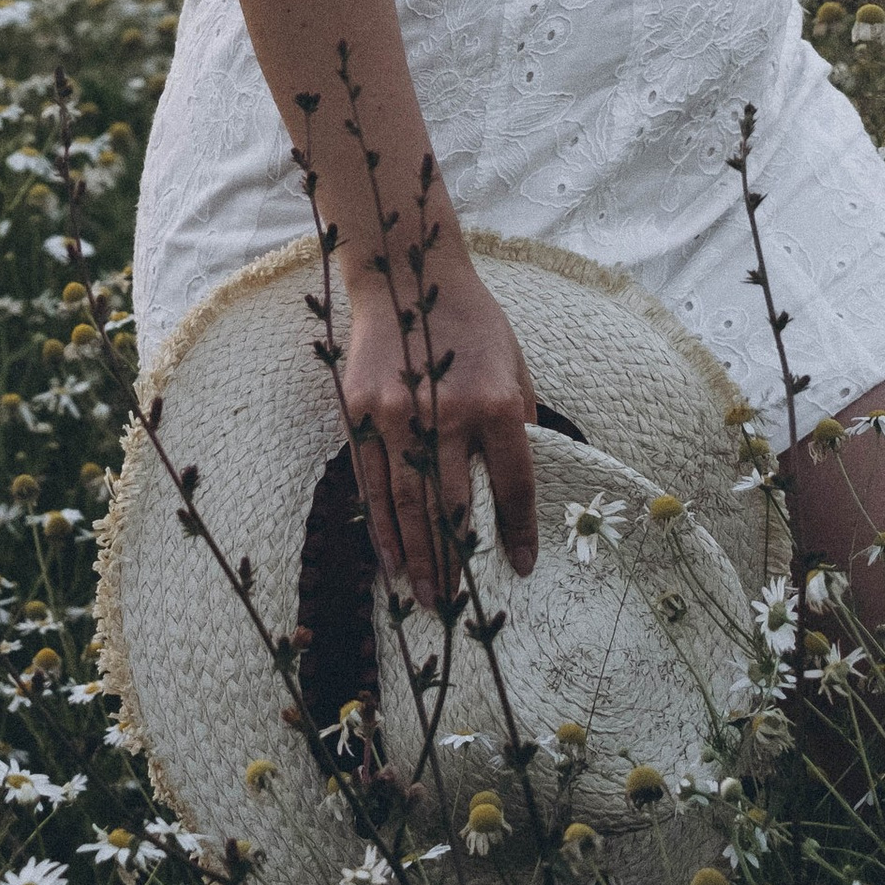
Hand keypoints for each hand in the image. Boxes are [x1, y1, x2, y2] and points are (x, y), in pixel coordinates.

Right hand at [338, 253, 537, 607]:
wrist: (406, 273)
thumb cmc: (471, 322)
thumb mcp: (515, 365)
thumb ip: (520, 423)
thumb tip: (523, 482)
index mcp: (496, 404)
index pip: (514, 487)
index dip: (519, 533)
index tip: (523, 568)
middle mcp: (448, 413)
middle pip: (454, 508)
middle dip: (457, 564)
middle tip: (457, 610)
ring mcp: (398, 413)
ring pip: (409, 504)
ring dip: (419, 558)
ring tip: (426, 599)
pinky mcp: (361, 410)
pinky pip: (372, 481)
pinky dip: (382, 525)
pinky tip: (390, 558)